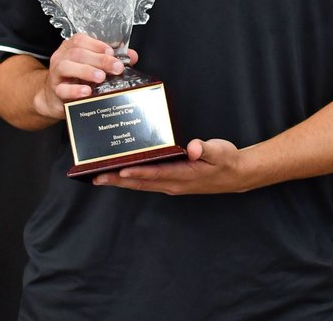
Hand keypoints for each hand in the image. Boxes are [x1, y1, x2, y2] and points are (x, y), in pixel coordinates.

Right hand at [33, 34, 137, 119]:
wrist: (54, 98)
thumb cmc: (75, 78)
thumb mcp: (93, 66)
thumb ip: (111, 59)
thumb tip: (132, 56)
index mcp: (71, 48)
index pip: (81, 40)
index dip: (97, 45)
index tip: (112, 52)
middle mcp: (62, 58)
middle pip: (77, 53)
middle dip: (99, 59)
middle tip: (116, 67)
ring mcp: (56, 74)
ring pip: (66, 67)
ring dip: (86, 71)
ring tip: (101, 77)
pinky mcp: (55, 91)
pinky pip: (62, 89)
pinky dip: (75, 90)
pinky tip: (86, 91)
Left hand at [92, 138, 252, 194]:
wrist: (237, 175)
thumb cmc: (227, 161)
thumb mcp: (220, 151)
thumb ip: (207, 149)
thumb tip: (195, 147)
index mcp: (182, 176)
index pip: (154, 174)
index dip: (137, 172)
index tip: (119, 170)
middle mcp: (173, 184)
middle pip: (140, 182)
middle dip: (117, 180)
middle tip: (95, 177)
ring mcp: (171, 184)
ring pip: (141, 184)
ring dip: (120, 181)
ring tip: (99, 177)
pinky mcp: (171, 182)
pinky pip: (147, 182)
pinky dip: (131, 179)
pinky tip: (121, 173)